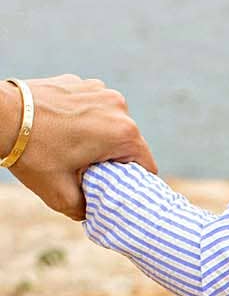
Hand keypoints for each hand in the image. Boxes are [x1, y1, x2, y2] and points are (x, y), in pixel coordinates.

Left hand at [2, 75, 157, 221]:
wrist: (0, 116)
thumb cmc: (33, 154)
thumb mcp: (62, 196)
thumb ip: (88, 210)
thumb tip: (96, 212)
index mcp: (124, 134)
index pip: (146, 166)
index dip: (134, 182)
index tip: (116, 187)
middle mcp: (119, 107)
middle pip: (129, 144)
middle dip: (114, 159)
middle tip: (89, 171)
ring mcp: (99, 90)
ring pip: (111, 124)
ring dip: (100, 137)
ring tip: (73, 148)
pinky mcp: (81, 83)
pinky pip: (93, 108)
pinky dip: (84, 119)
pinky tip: (62, 129)